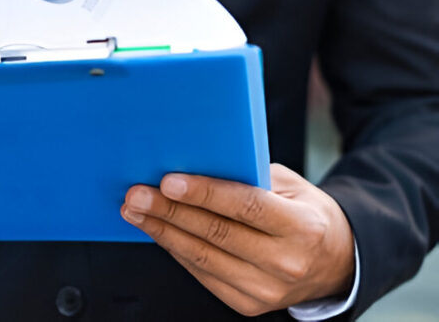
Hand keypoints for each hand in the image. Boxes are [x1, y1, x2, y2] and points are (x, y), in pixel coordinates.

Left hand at [121, 163, 354, 316]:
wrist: (335, 263)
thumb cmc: (305, 214)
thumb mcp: (290, 187)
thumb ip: (250, 177)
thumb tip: (196, 163)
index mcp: (303, 227)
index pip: (247, 207)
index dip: (205, 194)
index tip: (168, 181)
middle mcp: (287, 263)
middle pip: (217, 234)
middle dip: (169, 212)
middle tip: (136, 194)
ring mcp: (268, 290)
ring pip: (203, 257)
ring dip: (162, 232)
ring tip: (134, 211)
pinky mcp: (248, 305)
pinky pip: (202, 274)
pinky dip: (175, 250)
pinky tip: (156, 231)